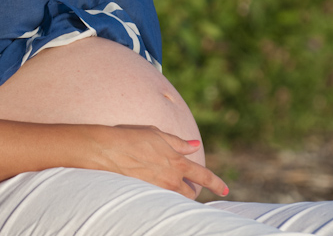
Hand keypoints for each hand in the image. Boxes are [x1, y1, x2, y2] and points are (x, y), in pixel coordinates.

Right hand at [84, 124, 227, 199]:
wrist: (107, 150)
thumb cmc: (131, 137)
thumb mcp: (157, 134)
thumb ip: (178, 142)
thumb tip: (194, 145)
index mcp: (177, 162)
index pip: (204, 176)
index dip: (217, 184)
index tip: (225, 190)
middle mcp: (171, 179)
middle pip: (191, 192)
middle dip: (192, 190)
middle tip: (188, 186)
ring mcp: (158, 189)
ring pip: (176, 198)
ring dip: (177, 194)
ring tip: (169, 186)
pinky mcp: (146, 195)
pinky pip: (161, 199)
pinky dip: (162, 195)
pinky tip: (153, 188)